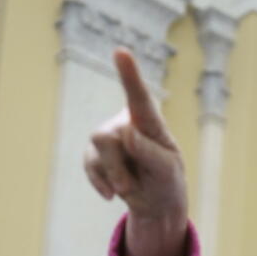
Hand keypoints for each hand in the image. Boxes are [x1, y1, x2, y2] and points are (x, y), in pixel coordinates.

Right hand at [83, 48, 187, 255]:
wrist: (155, 203)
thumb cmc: (167, 180)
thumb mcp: (167, 170)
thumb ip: (149, 152)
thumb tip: (125, 133)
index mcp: (150, 122)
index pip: (139, 97)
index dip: (129, 75)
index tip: (121, 52)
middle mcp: (126, 122)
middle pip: (106, 136)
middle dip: (118, 167)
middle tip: (132, 184)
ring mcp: (108, 137)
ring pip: (97, 150)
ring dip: (114, 176)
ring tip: (129, 187)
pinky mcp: (95, 153)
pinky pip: (89, 166)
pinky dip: (101, 183)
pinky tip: (112, 194)